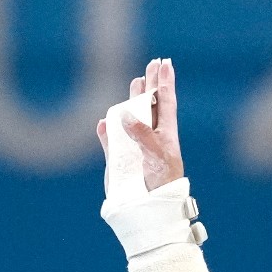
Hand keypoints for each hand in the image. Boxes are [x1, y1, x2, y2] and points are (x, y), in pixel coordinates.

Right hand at [96, 58, 183, 192]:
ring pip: (131, 118)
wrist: (148, 207)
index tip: (165, 63)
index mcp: (166, 134)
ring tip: (135, 83)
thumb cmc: (161, 182)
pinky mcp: (119, 160)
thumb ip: (142, 134)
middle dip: (150, 84)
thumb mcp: (156, 155)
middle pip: (150, 104)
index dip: (165, 82)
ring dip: (130, 101)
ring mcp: (135, 147)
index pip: (166, 102)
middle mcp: (151, 137)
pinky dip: (107, 132)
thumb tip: (125, 114)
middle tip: (152, 63)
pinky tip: (104, 123)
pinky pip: (111, 142)